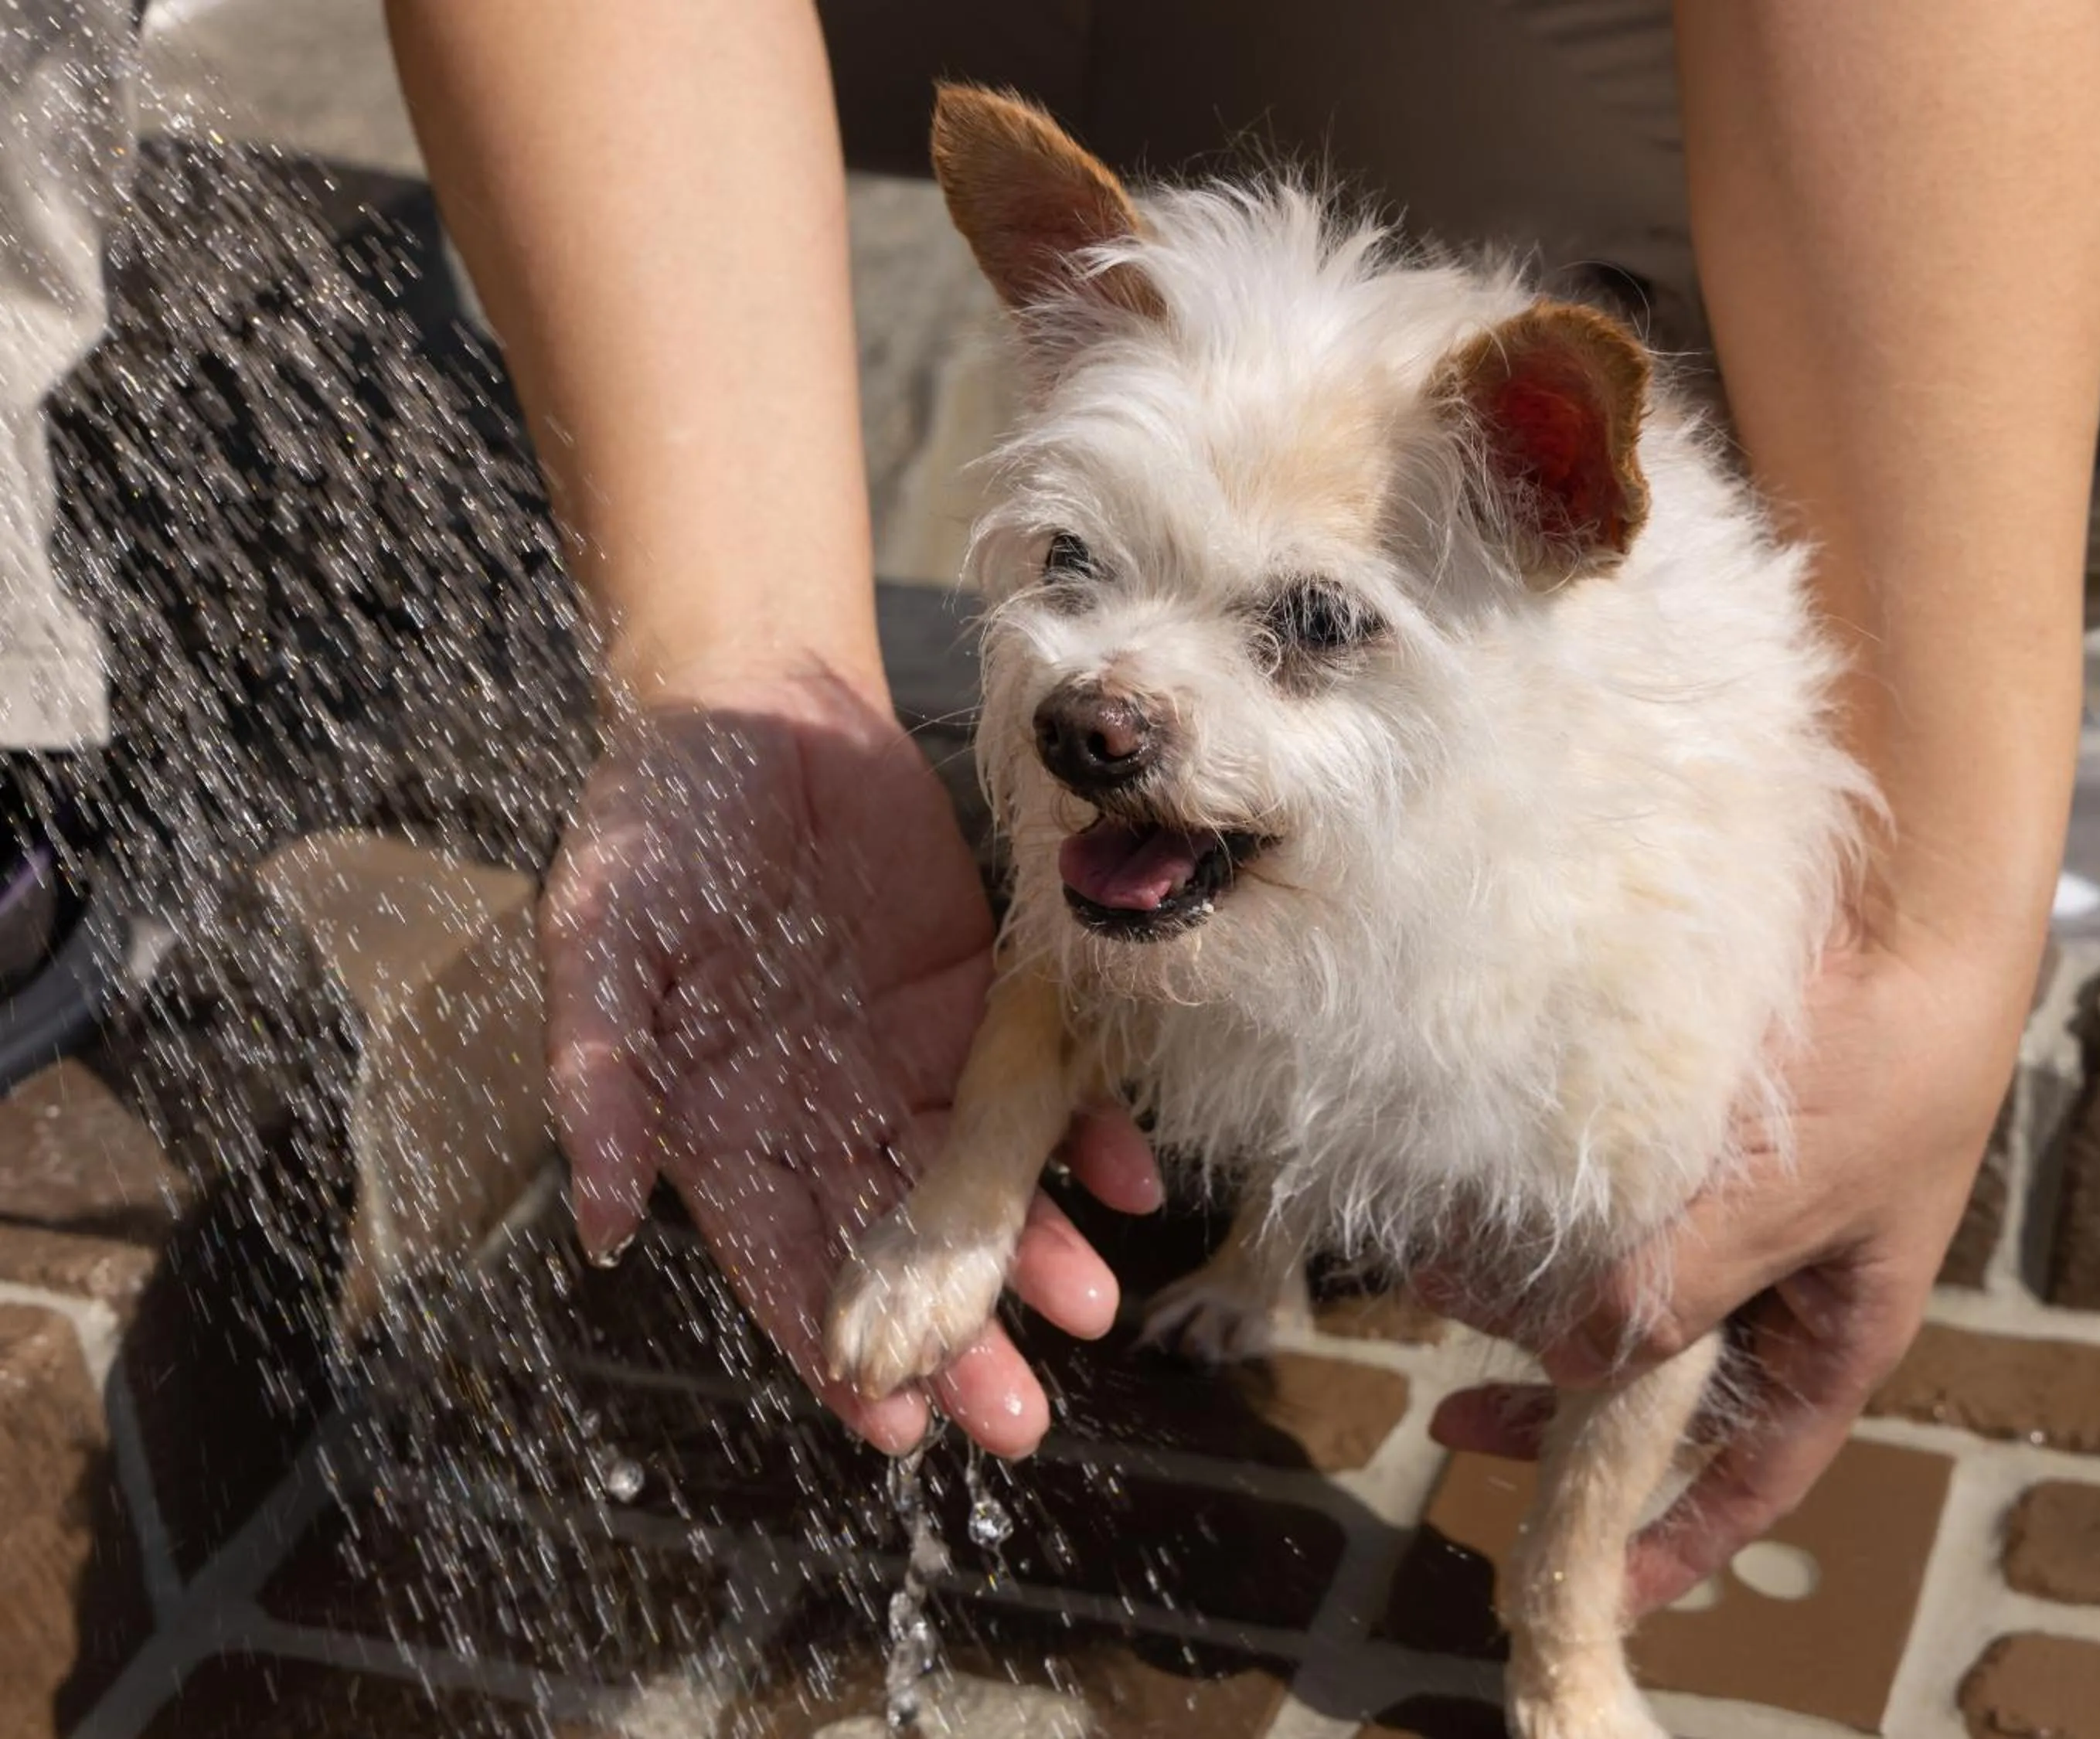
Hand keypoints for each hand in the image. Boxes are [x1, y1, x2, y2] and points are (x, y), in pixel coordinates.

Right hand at [541, 667, 1160, 1458]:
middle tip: (1016, 1418)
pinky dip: (1085, 1131)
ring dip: (1035, 1252)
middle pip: (893, 1249)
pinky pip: (1037, 1082)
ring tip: (1091, 1307)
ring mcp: (905, 1062)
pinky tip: (1132, 1179)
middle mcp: (820, 1114)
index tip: (892, 1426)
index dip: (831, 1346)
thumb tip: (599, 1221)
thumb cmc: (653, 821)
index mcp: (722, 1123)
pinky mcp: (976, 1000)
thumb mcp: (599, 936)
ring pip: (976, 1183)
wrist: (755, 706)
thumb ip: (597, 1073)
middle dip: (956, 1339)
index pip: (779, 1261)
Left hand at [1425, 931, 2031, 1611]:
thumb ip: (1680, 1290)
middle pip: (1663, 1383)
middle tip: (1453, 1408)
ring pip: (1620, 1289)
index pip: (1756, 1472)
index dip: (1681, 1539)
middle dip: (1561, 1404)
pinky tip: (1474, 1206)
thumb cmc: (1889, 1066)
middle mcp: (1778, 1279)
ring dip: (1534, 1297)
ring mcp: (1733, 1205)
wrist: (1904, 900)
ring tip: (1439, 1279)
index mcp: (1833, 1328)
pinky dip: (1543, 1215)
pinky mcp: (1687, 1135)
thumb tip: (1574, 1364)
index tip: (1596, 1583)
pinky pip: (1606, 1201)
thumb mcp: (1790, 1207)